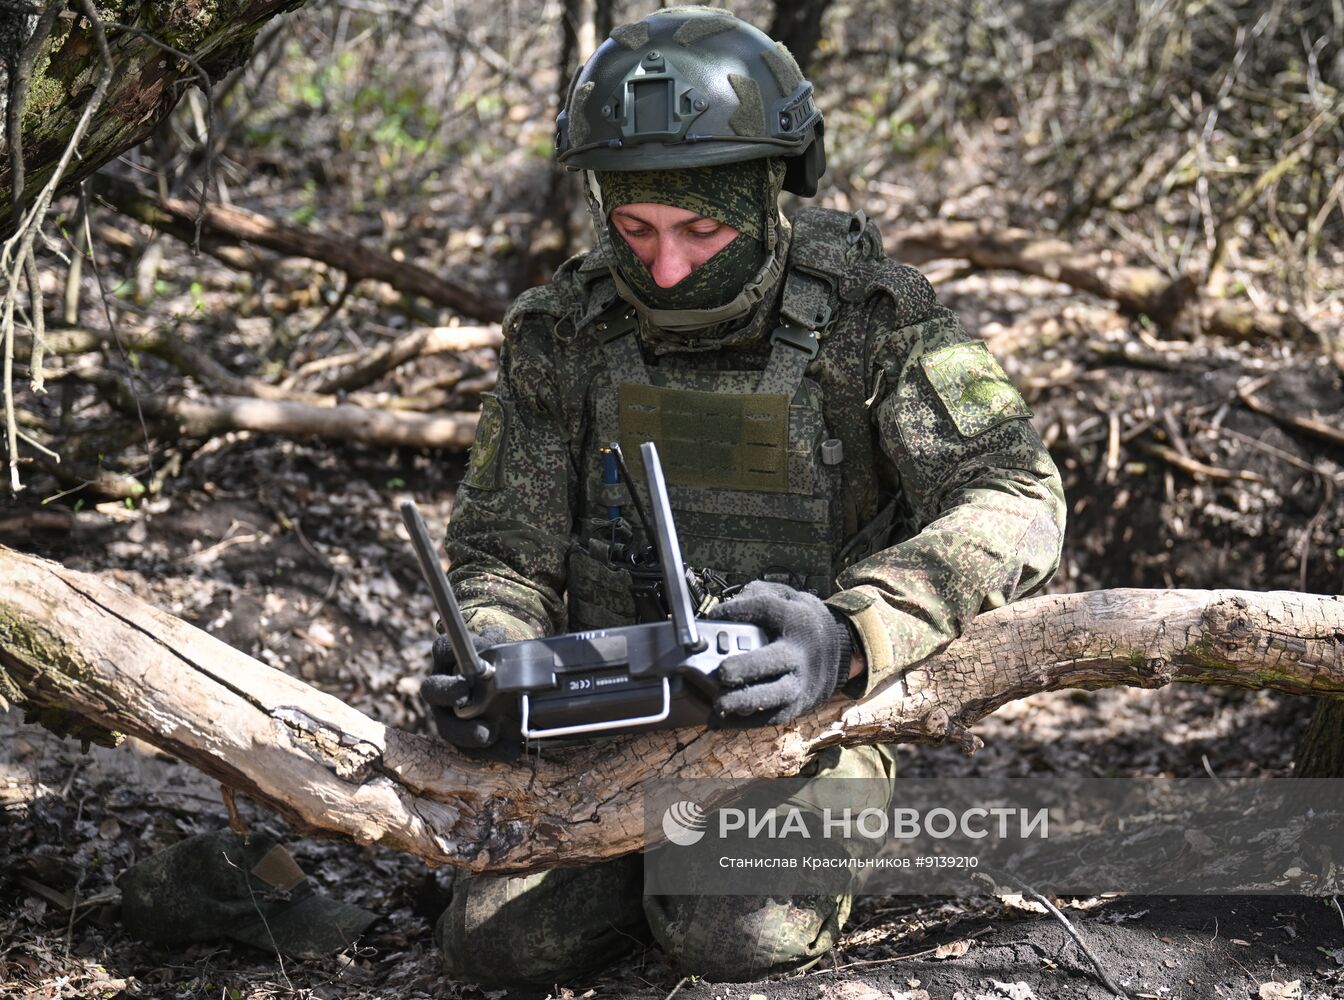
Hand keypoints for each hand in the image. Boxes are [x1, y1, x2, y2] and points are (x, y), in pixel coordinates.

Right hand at [420, 625, 517, 755]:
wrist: (508, 691)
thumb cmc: (498, 665)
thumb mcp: (499, 651)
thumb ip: (497, 644)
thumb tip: (496, 635)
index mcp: (450, 659)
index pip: (443, 649)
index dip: (450, 652)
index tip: (468, 658)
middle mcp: (442, 686)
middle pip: (432, 690)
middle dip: (447, 693)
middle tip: (464, 695)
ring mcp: (447, 714)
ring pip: (446, 727)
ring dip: (468, 732)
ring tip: (491, 734)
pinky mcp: (460, 737)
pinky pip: (466, 749)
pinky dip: (488, 752)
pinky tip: (510, 751)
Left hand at [710, 581, 854, 726]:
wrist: (842, 651)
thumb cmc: (804, 624)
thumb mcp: (788, 598)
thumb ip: (758, 595)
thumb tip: (723, 610)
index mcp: (797, 619)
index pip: (766, 609)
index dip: (738, 610)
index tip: (715, 615)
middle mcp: (800, 652)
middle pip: (774, 659)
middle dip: (747, 667)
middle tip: (722, 671)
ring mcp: (799, 681)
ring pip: (775, 695)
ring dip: (745, 701)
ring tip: (718, 703)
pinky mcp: (796, 704)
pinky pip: (771, 718)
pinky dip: (744, 722)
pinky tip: (720, 721)